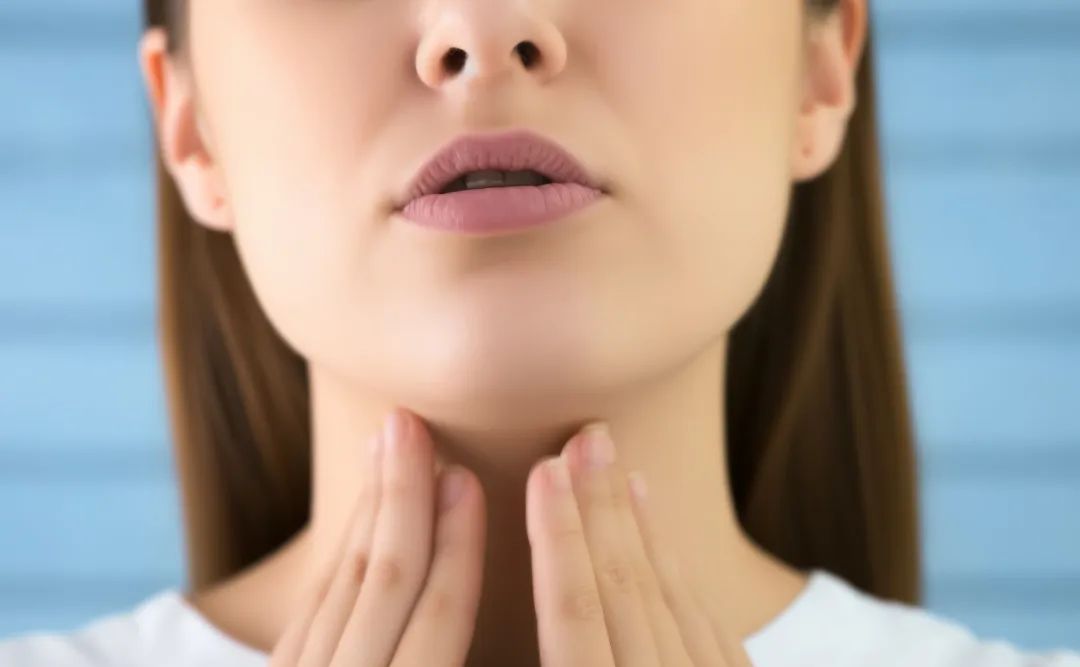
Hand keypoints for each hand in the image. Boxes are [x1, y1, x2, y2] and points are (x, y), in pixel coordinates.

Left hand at [270, 409, 485, 665]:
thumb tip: (499, 622)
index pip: (442, 617)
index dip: (458, 546)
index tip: (466, 478)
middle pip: (382, 582)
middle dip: (400, 497)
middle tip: (407, 423)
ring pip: (339, 588)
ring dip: (366, 513)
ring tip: (381, 447)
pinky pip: (308, 612)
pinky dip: (337, 560)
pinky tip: (356, 522)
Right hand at [526, 423, 753, 666]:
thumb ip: (542, 661)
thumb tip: (488, 618)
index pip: (573, 611)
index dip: (557, 537)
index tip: (546, 470)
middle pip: (627, 589)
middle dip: (603, 509)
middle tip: (590, 438)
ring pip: (675, 603)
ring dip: (647, 533)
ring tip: (629, 473)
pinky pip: (716, 635)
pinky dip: (687, 586)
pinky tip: (671, 551)